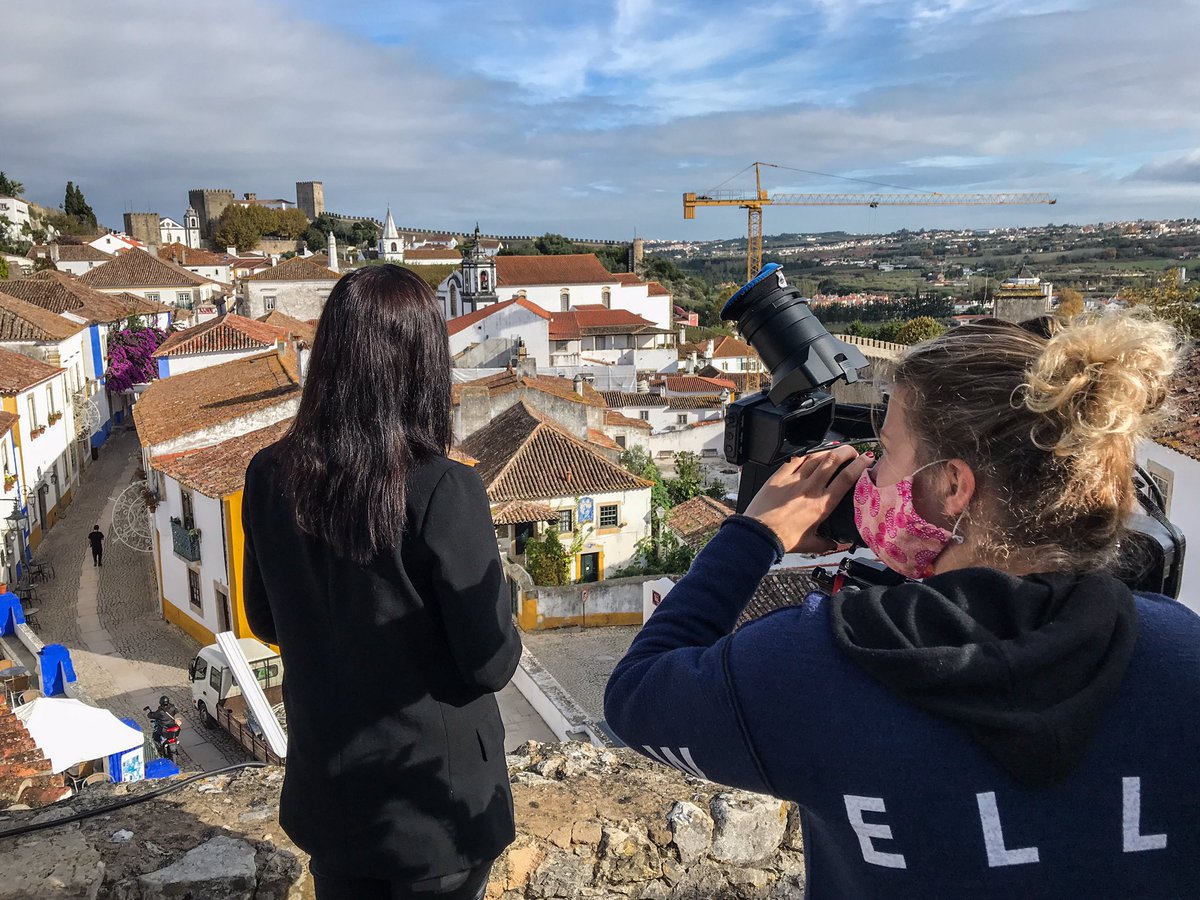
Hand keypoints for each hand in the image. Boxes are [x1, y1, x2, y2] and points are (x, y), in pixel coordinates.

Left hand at [742, 445, 871, 553]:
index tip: (866, 460)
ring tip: (836, 451)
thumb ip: (826, 543)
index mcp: (822, 504)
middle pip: (833, 460)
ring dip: (829, 451)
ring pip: (816, 457)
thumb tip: (835, 544)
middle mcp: (811, 489)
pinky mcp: (779, 477)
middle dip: (847, 451)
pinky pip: (796, 460)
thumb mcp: (810, 544)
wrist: (758, 535)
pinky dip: (806, 456)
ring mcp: (794, 480)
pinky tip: (810, 456)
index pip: (847, 478)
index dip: (860, 465)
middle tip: (853, 451)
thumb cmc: (782, 539)